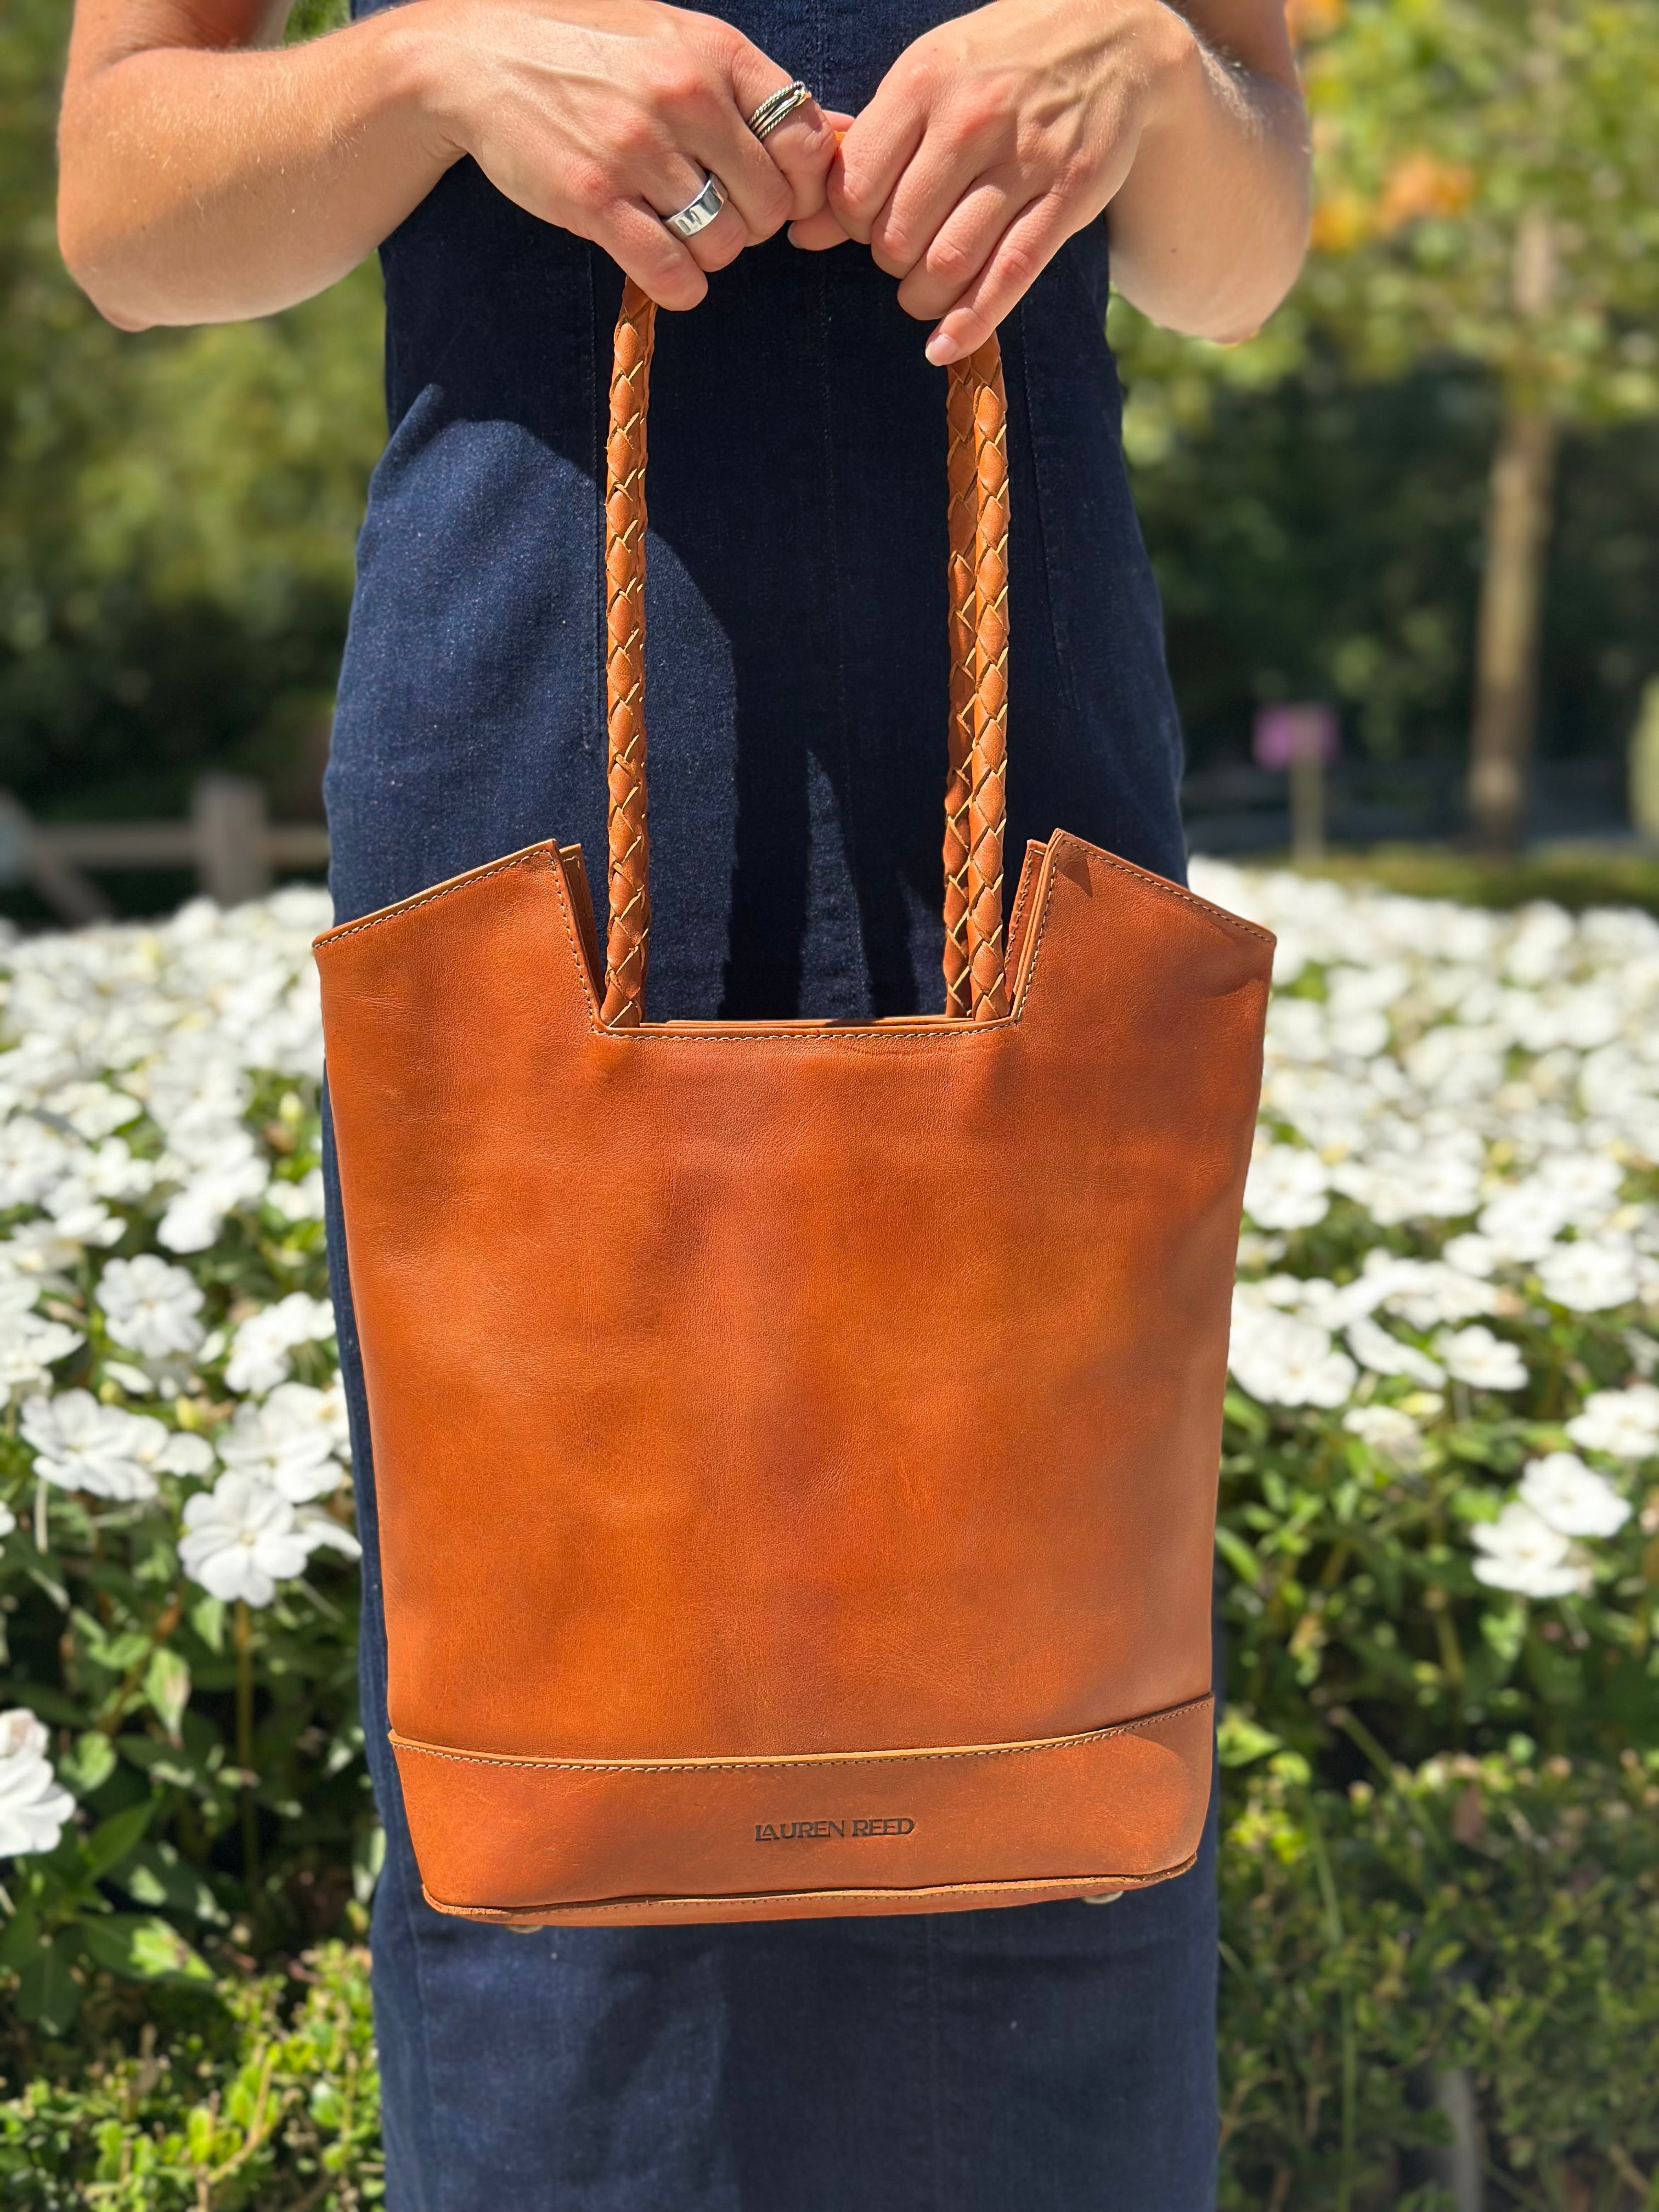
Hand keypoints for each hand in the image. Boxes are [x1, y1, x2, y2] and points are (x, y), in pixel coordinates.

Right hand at [417, 0, 837, 307]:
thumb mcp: (676, 41)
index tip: (772, 191)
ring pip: (727, 244)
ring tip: (678, 228)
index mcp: (714, 52)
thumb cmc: (588, 50)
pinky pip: (676, 274)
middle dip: (754, 224)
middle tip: (716, 213)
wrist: (474, 59)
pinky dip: (682, 285)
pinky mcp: (595, 199)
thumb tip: (841, 132)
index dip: (801, 184)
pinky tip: (666, 267)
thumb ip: (753, 89)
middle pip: (771, 205)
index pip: (804, 140)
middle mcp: (683, 95)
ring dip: (712, 253)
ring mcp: (637, 148)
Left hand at [790, 0, 1196, 359]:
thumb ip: (865, 152)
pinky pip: (1008, 278)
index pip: (856, 190)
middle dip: (889, 264)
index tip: (867, 224)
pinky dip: (968, 325)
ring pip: (947, 264)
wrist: (1106, 35)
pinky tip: (942, 346)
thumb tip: (802, 233)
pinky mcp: (1067, 196)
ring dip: (923, 298)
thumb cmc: (996, 64)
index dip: (850, 226)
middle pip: (898, 236)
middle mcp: (971, 120)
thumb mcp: (924, 82)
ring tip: (924, 290)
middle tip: (902, 256)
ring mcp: (1024, 160)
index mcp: (922, 84)